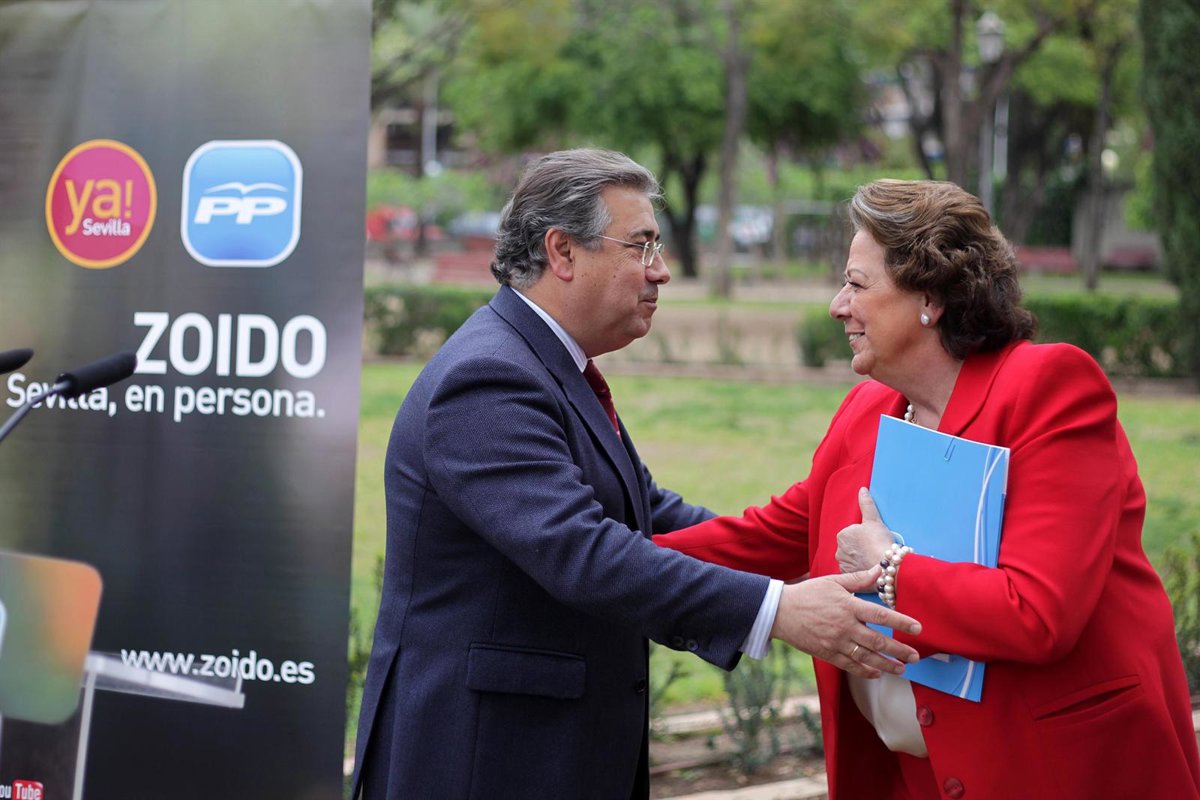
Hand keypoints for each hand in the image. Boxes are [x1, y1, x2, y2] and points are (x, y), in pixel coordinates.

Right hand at [770, 566, 920, 678]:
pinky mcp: (827, 653)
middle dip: (900, 650)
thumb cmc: (808, 593)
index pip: (881, 615)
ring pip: (867, 657)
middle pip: (878, 641)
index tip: (917, 628)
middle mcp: (845, 626)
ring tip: (902, 668)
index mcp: (848, 606)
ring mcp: (836, 642)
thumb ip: (858, 578)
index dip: (901, 622)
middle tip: (916, 656)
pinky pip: (850, 665)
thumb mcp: (833, 581)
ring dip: (887, 664)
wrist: (780, 611)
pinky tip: (876, 673)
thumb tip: (880, 569)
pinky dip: (865, 671)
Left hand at [836, 487, 893, 573]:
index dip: (866, 536)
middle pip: (852, 546)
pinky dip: (860, 569)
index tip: (875, 539)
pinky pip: (854, 570)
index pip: (854, 533)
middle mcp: (838, 549)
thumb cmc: (880, 542)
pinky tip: (870, 569)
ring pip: (852, 558)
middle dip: (862, 547)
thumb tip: (862, 489)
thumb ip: (866, 504)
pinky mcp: (849, 576)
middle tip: (876, 549)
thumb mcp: (874, 520)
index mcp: (842, 535)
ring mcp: (843, 564)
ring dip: (860, 559)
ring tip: (874, 560)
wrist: (886, 568)